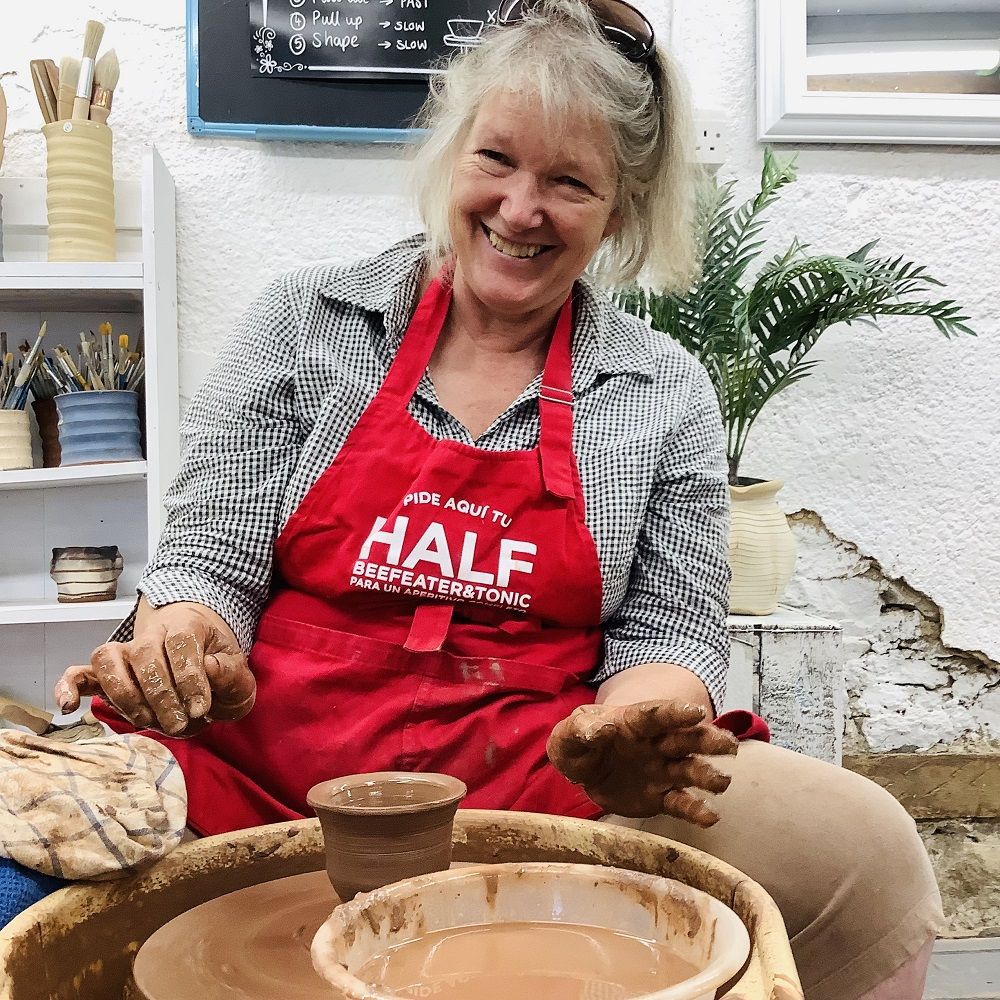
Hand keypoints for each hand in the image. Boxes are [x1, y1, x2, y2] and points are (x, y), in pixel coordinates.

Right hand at [54, 603, 255, 736]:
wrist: (204, 664)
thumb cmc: (221, 670)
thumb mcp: (239, 672)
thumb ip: (229, 672)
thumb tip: (207, 669)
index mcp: (188, 626)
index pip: (181, 643)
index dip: (188, 677)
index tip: (200, 707)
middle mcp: (152, 633)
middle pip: (144, 654)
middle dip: (161, 695)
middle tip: (179, 724)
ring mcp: (126, 652)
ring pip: (109, 659)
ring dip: (127, 695)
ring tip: (148, 721)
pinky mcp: (107, 673)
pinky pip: (80, 673)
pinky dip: (69, 686)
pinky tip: (68, 707)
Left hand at [547, 700, 737, 824]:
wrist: (580, 770)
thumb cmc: (578, 742)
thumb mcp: (570, 733)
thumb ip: (582, 728)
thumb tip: (602, 728)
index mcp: (634, 723)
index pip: (657, 714)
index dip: (677, 713)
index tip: (697, 711)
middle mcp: (655, 744)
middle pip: (686, 739)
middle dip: (708, 740)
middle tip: (729, 746)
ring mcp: (661, 770)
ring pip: (690, 769)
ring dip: (707, 775)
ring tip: (722, 783)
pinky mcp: (660, 796)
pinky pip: (680, 802)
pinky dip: (696, 810)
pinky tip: (710, 817)